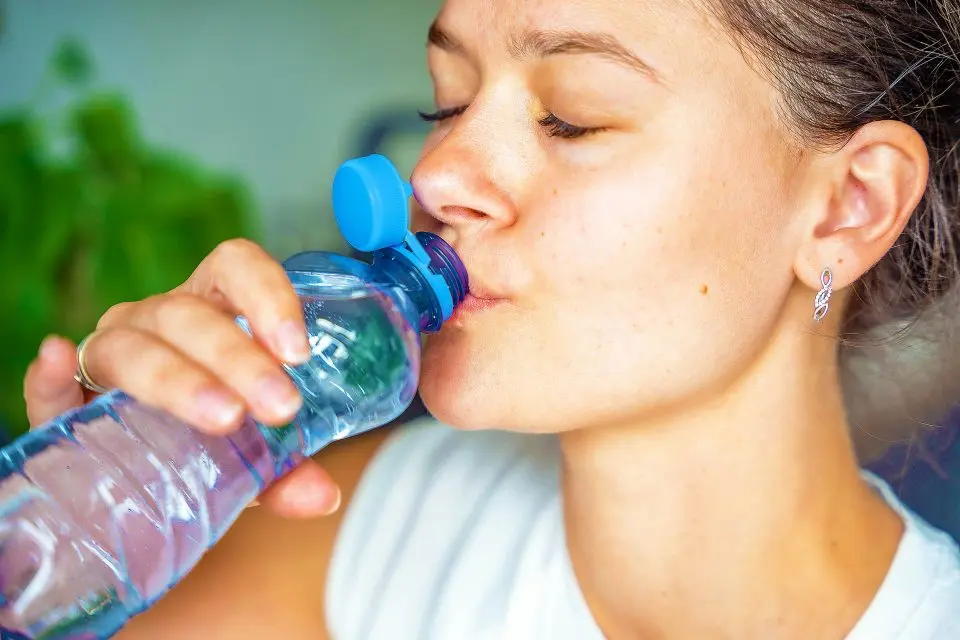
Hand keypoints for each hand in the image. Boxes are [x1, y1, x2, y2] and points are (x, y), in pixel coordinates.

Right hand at [22, 239, 340, 518]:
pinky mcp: (63, 400)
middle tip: (280, 407)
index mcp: (209, 312)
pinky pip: (50, 385)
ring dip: (177, 379)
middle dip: (239, 359)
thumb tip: (322, 496)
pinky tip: (56, 364)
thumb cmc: (204, 441)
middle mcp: (157, 321)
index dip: (268, 297)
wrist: (140, 475)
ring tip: (222, 416)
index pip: (234, 268)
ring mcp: (109, 353)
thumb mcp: (251, 454)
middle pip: (189, 315)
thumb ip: (285, 470)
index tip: (299, 351)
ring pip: (133, 347)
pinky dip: (49, 376)